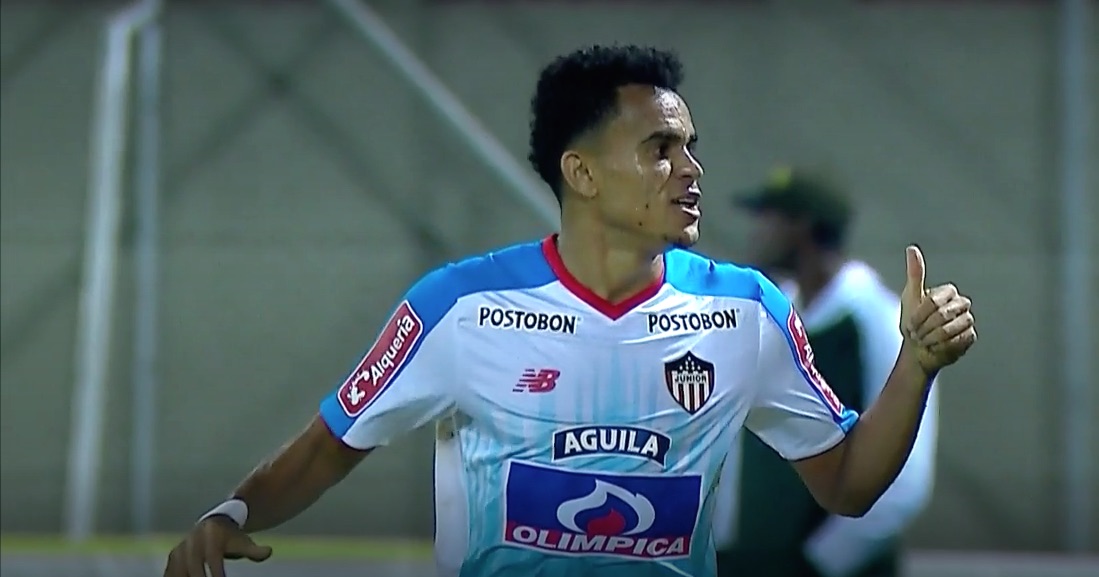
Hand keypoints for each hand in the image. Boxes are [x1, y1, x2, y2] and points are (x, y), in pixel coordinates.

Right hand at [163, 516, 271, 576]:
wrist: (213, 525)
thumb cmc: (231, 538)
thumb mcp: (243, 542)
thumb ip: (254, 550)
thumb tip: (268, 552)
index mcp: (211, 536)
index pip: (213, 558)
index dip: (216, 574)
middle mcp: (193, 541)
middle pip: (193, 566)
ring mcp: (180, 549)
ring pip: (178, 570)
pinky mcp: (173, 558)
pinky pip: (170, 573)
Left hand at [899, 245, 976, 374]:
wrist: (918, 348)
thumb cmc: (912, 321)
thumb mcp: (910, 297)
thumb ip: (915, 274)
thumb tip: (911, 248)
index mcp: (947, 292)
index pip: (933, 302)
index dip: (919, 315)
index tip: (910, 324)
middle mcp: (961, 303)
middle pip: (943, 315)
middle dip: (925, 327)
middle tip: (916, 335)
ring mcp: (968, 320)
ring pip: (951, 329)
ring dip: (932, 338)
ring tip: (924, 341)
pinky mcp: (970, 336)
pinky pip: (957, 341)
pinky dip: (942, 346)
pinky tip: (935, 347)